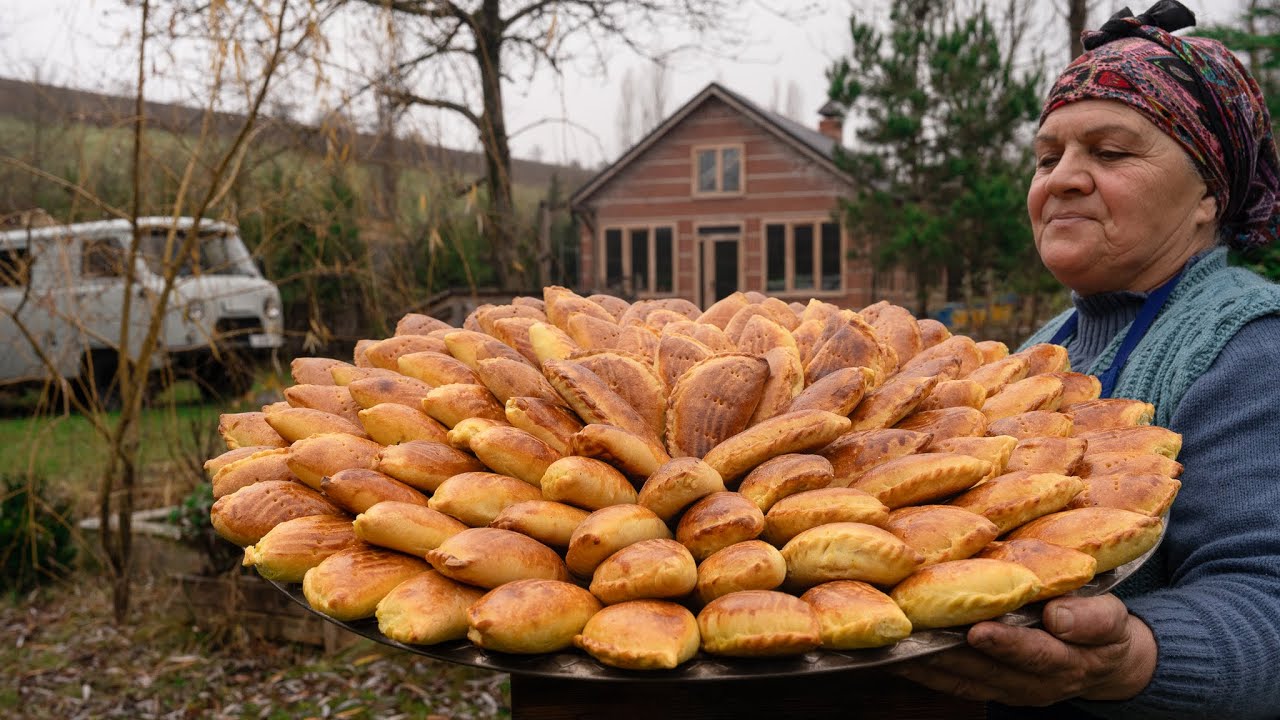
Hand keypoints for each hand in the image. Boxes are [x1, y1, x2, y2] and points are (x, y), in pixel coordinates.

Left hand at [890, 594, 1156, 705]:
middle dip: (950, 652)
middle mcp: (1033, 684)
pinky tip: (896, 651)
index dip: (1008, 644)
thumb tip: (1057, 615)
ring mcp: (1008, 690)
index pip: (1037, 654)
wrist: (1103, 661)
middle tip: (917, 630)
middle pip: (988, 670)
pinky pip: (952, 683)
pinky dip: (924, 669)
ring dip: (927, 662)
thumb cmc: (1103, 627)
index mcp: (1069, 662)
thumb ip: (1090, 618)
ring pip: (962, 678)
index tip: (980, 630)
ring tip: (896, 639)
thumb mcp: (1112, 617)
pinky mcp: (989, 688)